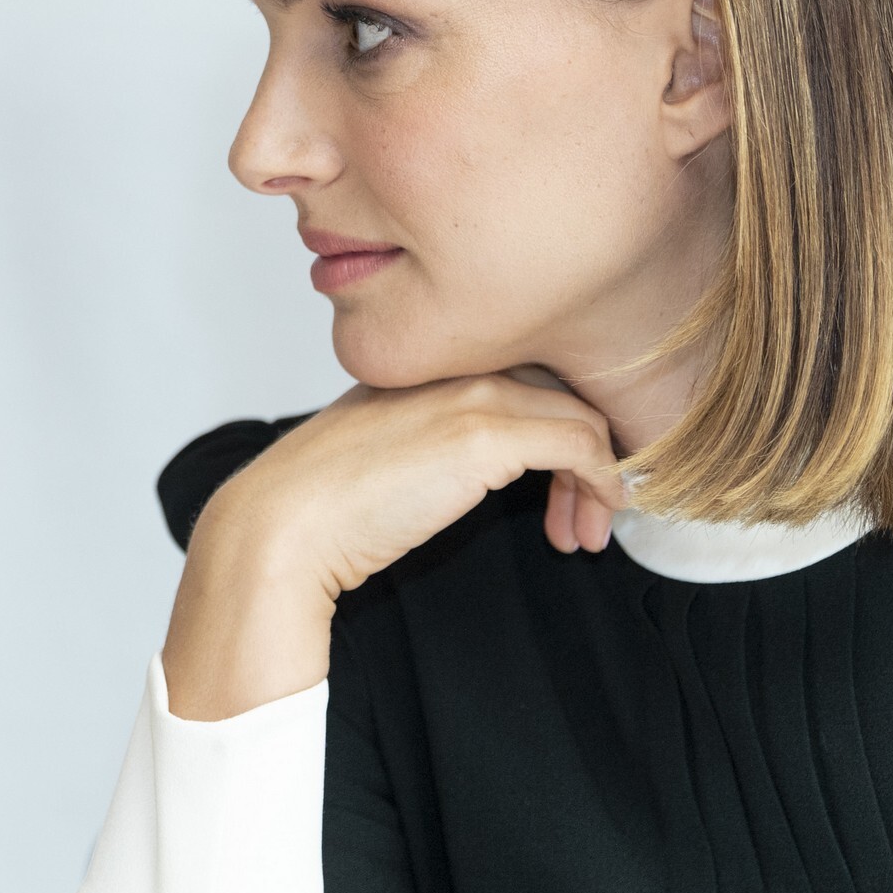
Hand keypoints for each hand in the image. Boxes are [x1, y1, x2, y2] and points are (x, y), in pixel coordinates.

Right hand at [159, 371, 624, 719]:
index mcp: (426, 362)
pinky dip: (606, 479)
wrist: (286, 524)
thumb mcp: (390, 449)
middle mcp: (454, 364)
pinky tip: (597, 515)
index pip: (524, 371)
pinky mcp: (488, 432)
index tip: (564, 480)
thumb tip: (475, 468)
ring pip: (580, 415)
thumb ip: (433, 437)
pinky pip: (583, 443)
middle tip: (588, 512)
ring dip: (599, 477)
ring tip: (589, 529)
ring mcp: (472, 392)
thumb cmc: (323, 504)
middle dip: (589, 450)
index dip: (555, 423)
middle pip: (560, 387)